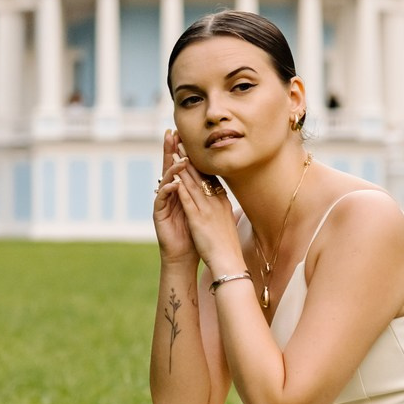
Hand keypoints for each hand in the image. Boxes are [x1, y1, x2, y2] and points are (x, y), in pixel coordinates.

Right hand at [152, 130, 197, 263]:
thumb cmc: (195, 232)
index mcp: (181, 190)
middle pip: (169, 166)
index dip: (181, 150)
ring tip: (179, 159)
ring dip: (172, 169)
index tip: (183, 133)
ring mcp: (163, 202)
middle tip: (171, 133)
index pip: (181, 165)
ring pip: (165, 179)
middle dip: (170, 150)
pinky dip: (167, 190)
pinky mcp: (158, 213)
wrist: (185, 254)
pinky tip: (173, 183)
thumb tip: (217, 178)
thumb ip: (206, 192)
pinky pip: (161, 198)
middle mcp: (169, 192)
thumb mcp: (203, 208)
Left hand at [161, 153, 242, 276]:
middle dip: (190, 158)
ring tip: (173, 153)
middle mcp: (216, 201)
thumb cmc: (228, 245)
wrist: (230, 261)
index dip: (201, 162)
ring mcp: (207, 210)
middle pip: (201, 175)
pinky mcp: (198, 219)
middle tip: (181, 142)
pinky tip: (173, 177)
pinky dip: (180, 187)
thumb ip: (223, 210)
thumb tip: (223, 203)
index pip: (210, 177)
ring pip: (192, 184)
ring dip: (182, 168)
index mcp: (222, 201)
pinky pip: (188, 200)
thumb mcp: (228, 221)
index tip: (193, 149)